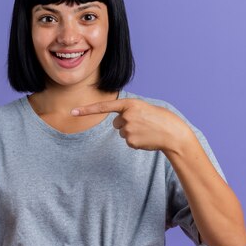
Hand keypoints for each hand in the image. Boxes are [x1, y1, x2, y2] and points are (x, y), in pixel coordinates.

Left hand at [71, 99, 191, 151]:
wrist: (173, 133)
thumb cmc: (159, 118)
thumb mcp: (143, 108)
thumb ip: (128, 111)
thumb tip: (117, 123)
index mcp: (129, 104)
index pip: (104, 106)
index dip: (86, 110)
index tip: (72, 112)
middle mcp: (126, 116)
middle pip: (116, 123)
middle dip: (126, 124)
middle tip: (143, 123)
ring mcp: (128, 129)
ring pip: (122, 132)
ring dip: (132, 132)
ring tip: (147, 131)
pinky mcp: (130, 141)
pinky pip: (128, 141)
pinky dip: (136, 141)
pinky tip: (147, 138)